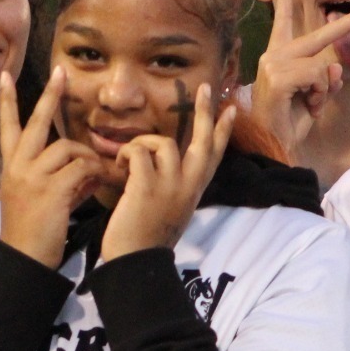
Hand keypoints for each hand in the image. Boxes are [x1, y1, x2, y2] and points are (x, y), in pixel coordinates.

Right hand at [0, 66, 102, 268]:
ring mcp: (33, 176)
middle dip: (50, 95)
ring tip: (97, 174)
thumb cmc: (32, 231)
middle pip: (37, 121)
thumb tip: (85, 168)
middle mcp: (18, 166)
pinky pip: (80, 168)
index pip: (7, 126)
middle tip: (60, 72)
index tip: (4, 77)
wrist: (25, 259)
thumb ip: (59, 178)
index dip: (6, 101)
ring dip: (87, 158)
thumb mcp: (38, 198)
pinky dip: (93, 174)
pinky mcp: (50, 189)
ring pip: (67, 148)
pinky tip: (95, 185)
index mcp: (11, 166)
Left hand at [101, 83, 234, 259]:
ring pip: (164, 142)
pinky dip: (126, 154)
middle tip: (205, 87)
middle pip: (203, 140)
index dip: (222, 131)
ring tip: (128, 161)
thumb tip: (164, 166)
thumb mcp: (171, 209)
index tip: (231, 109)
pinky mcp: (148, 185)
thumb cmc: (147, 238)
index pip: (215, 154)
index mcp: (194, 190)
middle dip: (205, 111)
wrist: (137, 262)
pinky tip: (118, 168)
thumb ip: (174, 186)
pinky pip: (139, 152)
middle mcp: (189, 184)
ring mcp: (171, 184)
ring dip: (141, 144)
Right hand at [247, 0, 349, 154]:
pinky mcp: (279, 77)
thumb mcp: (314, 91)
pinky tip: (308, 106)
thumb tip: (335, 66)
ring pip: (322, 64)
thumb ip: (324, 74)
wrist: (274, 143)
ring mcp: (273, 64)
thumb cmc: (291, 117)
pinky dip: (320, 94)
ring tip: (313, 103)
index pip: (284, 19)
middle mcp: (273, 54)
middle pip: (318, 35)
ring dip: (326, 88)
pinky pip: (317, 76)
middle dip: (345, 25)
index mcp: (279, 54)